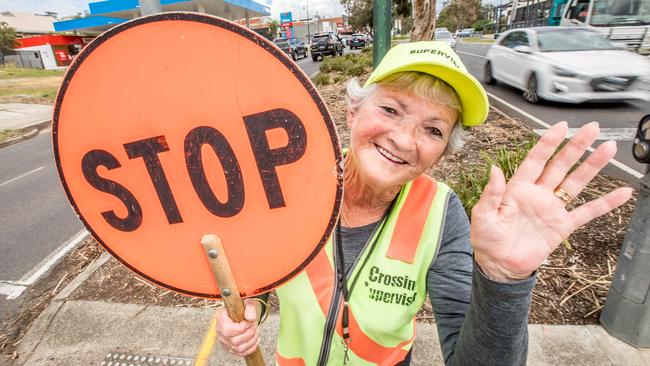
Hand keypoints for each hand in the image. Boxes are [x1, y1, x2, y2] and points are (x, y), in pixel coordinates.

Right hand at [215, 298, 260, 356]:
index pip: (228, 330)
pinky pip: (241, 353)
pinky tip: (255, 339)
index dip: (242, 328)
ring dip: (251, 341)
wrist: (243, 312)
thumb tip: (250, 318)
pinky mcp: (230, 348)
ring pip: (239, 349)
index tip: (249, 322)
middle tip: (254, 326)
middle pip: (234, 341)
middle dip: (249, 334)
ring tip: (256, 332)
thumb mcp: (248, 303)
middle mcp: (220, 331)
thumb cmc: (243, 307)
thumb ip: (250, 309)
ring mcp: (224, 341)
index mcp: (220, 318)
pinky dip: (251, 347)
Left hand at [470, 121, 633, 282]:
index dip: (548, 143)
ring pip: (576, 182)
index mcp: (517, 188)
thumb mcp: (483, 215)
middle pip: (560, 165)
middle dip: (576, 146)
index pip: (535, 160)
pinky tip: (621, 193)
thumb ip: (490, 193)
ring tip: (608, 149)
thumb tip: (494, 170)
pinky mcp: (562, 226)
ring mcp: (552, 209)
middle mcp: (537, 194)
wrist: (499, 266)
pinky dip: (605, 203)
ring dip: (592, 166)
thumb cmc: (487, 240)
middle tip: (591, 129)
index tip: (561, 127)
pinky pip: (587, 212)